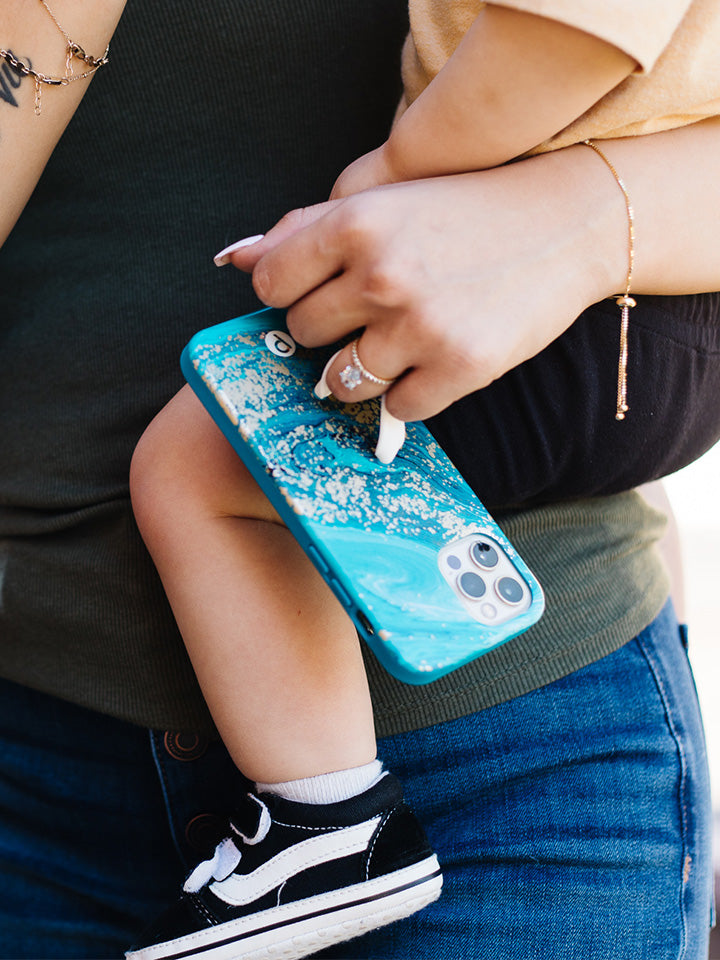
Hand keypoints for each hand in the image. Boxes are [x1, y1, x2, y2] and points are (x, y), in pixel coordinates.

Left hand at [227, 146, 625, 421]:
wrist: (564, 225)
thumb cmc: (465, 210)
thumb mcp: (384, 200)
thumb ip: (304, 229)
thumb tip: (232, 260)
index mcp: (354, 223)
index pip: (269, 285)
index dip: (291, 292)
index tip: (324, 288)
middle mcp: (381, 275)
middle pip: (303, 335)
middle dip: (331, 327)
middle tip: (376, 308)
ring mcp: (419, 326)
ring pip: (341, 381)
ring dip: (364, 367)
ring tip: (404, 337)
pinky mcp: (459, 367)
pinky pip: (397, 408)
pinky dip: (411, 392)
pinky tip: (436, 358)